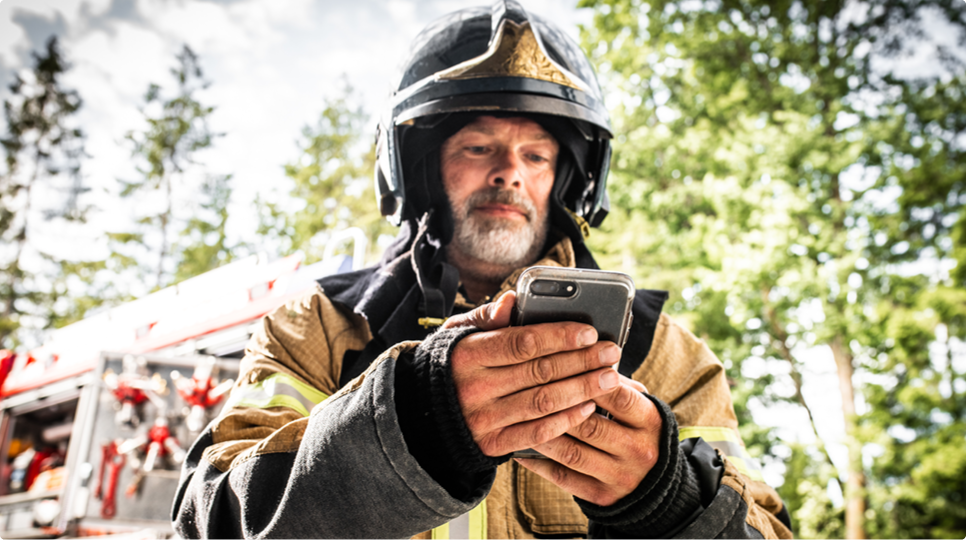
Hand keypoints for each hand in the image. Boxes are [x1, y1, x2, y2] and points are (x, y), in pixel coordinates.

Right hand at [442, 291, 623, 456]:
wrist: (422, 415)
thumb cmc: (451, 365)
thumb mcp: (457, 335)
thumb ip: (485, 317)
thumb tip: (510, 301)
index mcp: (468, 354)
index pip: (522, 342)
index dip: (559, 336)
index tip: (590, 332)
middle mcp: (475, 387)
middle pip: (540, 371)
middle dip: (582, 361)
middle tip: (611, 352)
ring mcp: (484, 419)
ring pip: (543, 402)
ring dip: (582, 389)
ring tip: (609, 378)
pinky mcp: (492, 444)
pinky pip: (536, 433)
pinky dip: (565, 420)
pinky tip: (587, 407)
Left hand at [515, 376, 662, 506]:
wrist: (656, 483)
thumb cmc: (638, 429)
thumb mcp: (639, 405)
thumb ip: (615, 384)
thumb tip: (581, 355)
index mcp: (650, 422)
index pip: (620, 398)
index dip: (590, 381)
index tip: (563, 365)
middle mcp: (639, 451)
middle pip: (591, 426)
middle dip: (558, 406)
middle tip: (528, 390)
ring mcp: (620, 476)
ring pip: (572, 453)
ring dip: (542, 434)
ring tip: (518, 418)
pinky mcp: (601, 496)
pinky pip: (563, 478)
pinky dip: (539, 463)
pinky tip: (520, 449)